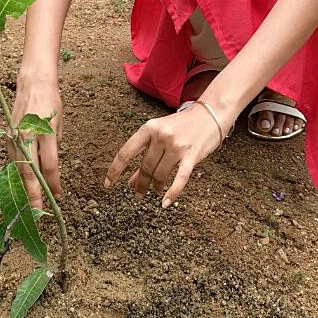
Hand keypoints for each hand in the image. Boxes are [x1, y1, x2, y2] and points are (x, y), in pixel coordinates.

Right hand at [10, 71, 62, 209]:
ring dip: (24, 187)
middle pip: (30, 172)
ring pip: (18, 168)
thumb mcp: (60, 123)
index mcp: (46, 132)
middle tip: (38, 213)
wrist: (32, 83)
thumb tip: (51, 168)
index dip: (53, 184)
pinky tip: (22, 184)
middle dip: (34, 194)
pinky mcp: (8, 136)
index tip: (58, 196)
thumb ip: (56, 146)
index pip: (49, 165)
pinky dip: (18, 173)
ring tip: (29, 204)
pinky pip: (13, 160)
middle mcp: (28, 136)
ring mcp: (15, 136)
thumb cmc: (51, 102)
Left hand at [105, 103, 224, 207]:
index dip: (115, 170)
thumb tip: (131, 181)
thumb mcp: (160, 136)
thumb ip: (145, 156)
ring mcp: (177, 145)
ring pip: (160, 174)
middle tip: (139, 194)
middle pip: (145, 167)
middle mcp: (161, 136)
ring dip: (156, 187)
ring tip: (155, 191)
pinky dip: (172, 193)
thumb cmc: (182, 126)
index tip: (108, 184)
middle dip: (140, 184)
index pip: (126, 152)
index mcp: (149, 128)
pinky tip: (165, 203)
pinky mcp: (192, 155)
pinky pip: (180, 178)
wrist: (210, 114)